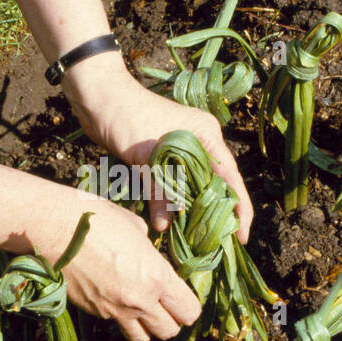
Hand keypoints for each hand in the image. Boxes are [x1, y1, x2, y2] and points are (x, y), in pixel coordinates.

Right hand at [36, 195, 200, 340]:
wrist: (52, 228)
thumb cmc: (96, 218)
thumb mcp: (135, 227)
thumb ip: (149, 251)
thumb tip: (149, 257)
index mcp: (156, 277)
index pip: (188, 310)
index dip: (189, 307)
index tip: (183, 298)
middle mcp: (139, 300)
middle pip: (169, 331)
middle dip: (171, 321)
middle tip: (166, 306)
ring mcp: (114, 310)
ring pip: (142, 337)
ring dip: (147, 327)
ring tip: (143, 309)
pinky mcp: (93, 311)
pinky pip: (115, 323)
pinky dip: (120, 317)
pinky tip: (115, 297)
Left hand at [62, 54, 254, 241]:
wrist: (99, 96)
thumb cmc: (127, 116)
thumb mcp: (145, 157)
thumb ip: (158, 192)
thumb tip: (166, 227)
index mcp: (207, 135)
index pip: (231, 177)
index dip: (240, 209)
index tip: (241, 237)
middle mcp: (201, 141)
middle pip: (218, 183)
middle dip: (220, 213)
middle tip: (223, 244)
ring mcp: (184, 146)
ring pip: (197, 184)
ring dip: (198, 208)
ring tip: (203, 238)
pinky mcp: (165, 153)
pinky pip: (178, 181)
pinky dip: (178, 199)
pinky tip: (178, 220)